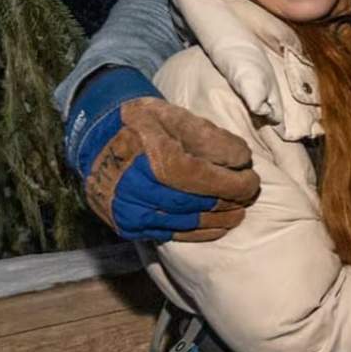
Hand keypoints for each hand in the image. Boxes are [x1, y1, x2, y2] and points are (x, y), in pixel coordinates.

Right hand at [65, 68, 261, 240]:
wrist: (97, 137)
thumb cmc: (145, 123)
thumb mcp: (178, 116)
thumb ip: (212, 138)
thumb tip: (242, 161)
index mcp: (155, 160)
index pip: (208, 181)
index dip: (236, 184)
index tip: (253, 179)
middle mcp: (139, 190)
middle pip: (200, 204)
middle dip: (231, 202)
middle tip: (248, 196)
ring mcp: (131, 211)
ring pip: (188, 224)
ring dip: (219, 220)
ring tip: (237, 211)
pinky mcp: (128, 226)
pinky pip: (171, 235)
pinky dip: (199, 232)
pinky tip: (217, 226)